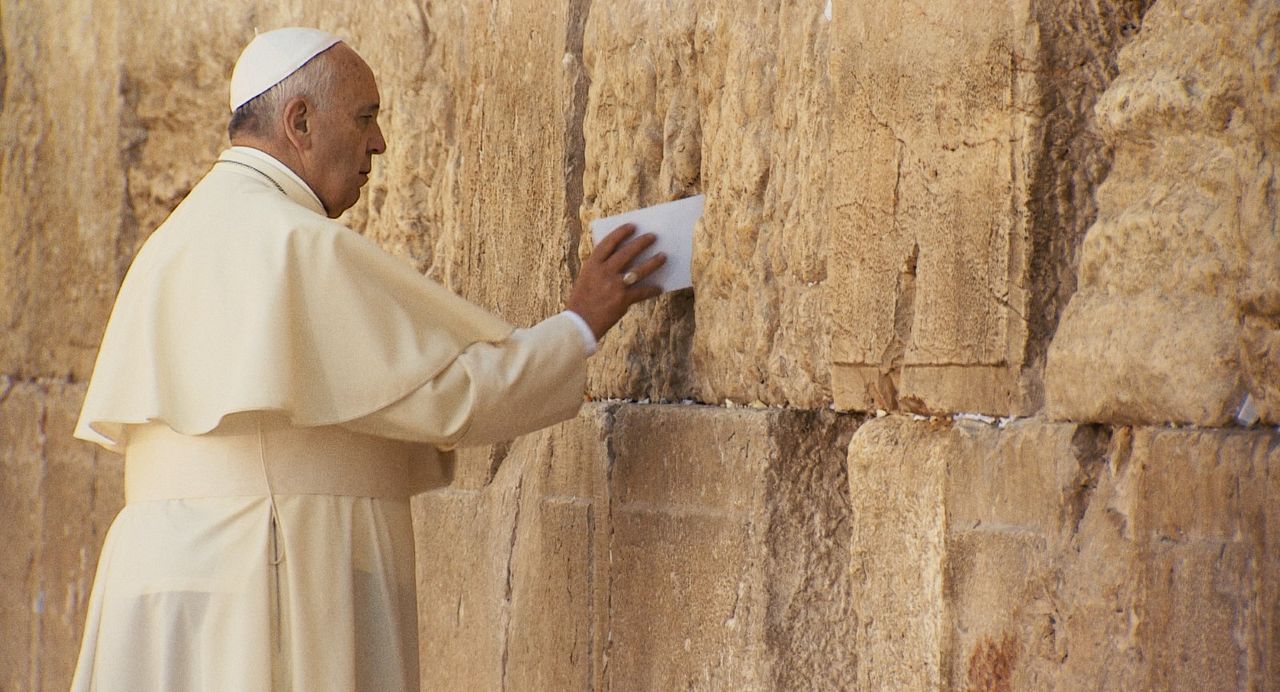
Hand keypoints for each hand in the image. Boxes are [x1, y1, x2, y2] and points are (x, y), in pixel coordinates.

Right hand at [567, 223, 666, 339]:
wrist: (580, 324)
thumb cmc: (582, 301)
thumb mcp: (586, 278)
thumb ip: (600, 268)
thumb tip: (622, 259)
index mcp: (592, 264)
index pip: (608, 242)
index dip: (621, 232)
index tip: (632, 226)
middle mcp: (604, 272)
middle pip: (627, 252)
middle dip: (642, 242)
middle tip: (653, 236)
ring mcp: (614, 285)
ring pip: (639, 269)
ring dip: (653, 262)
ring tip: (663, 256)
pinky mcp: (623, 299)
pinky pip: (642, 292)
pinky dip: (652, 290)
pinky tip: (659, 288)